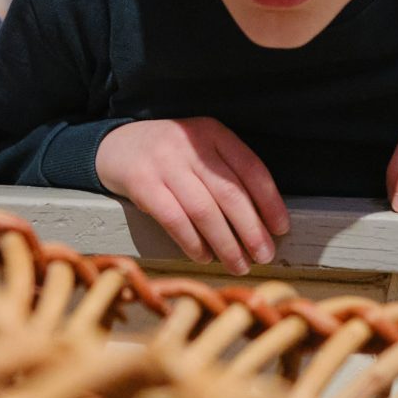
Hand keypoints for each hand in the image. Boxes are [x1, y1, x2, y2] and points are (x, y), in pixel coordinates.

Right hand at [95, 118, 288, 273]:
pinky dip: (192, 242)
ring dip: (225, 243)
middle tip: (264, 256)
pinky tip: (204, 256)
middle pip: (230, 193)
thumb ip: (226, 172)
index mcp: (212, 132)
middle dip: (252, 230)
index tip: (281, 228)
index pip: (251, 168)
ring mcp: (164, 162)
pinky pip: (173, 218)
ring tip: (238, 264)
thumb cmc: (169, 155)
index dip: (270, 201)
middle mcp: (190, 145)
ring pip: (204, 210)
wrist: (115, 145)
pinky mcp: (142, 182)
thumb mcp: (200, 149)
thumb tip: (262, 221)